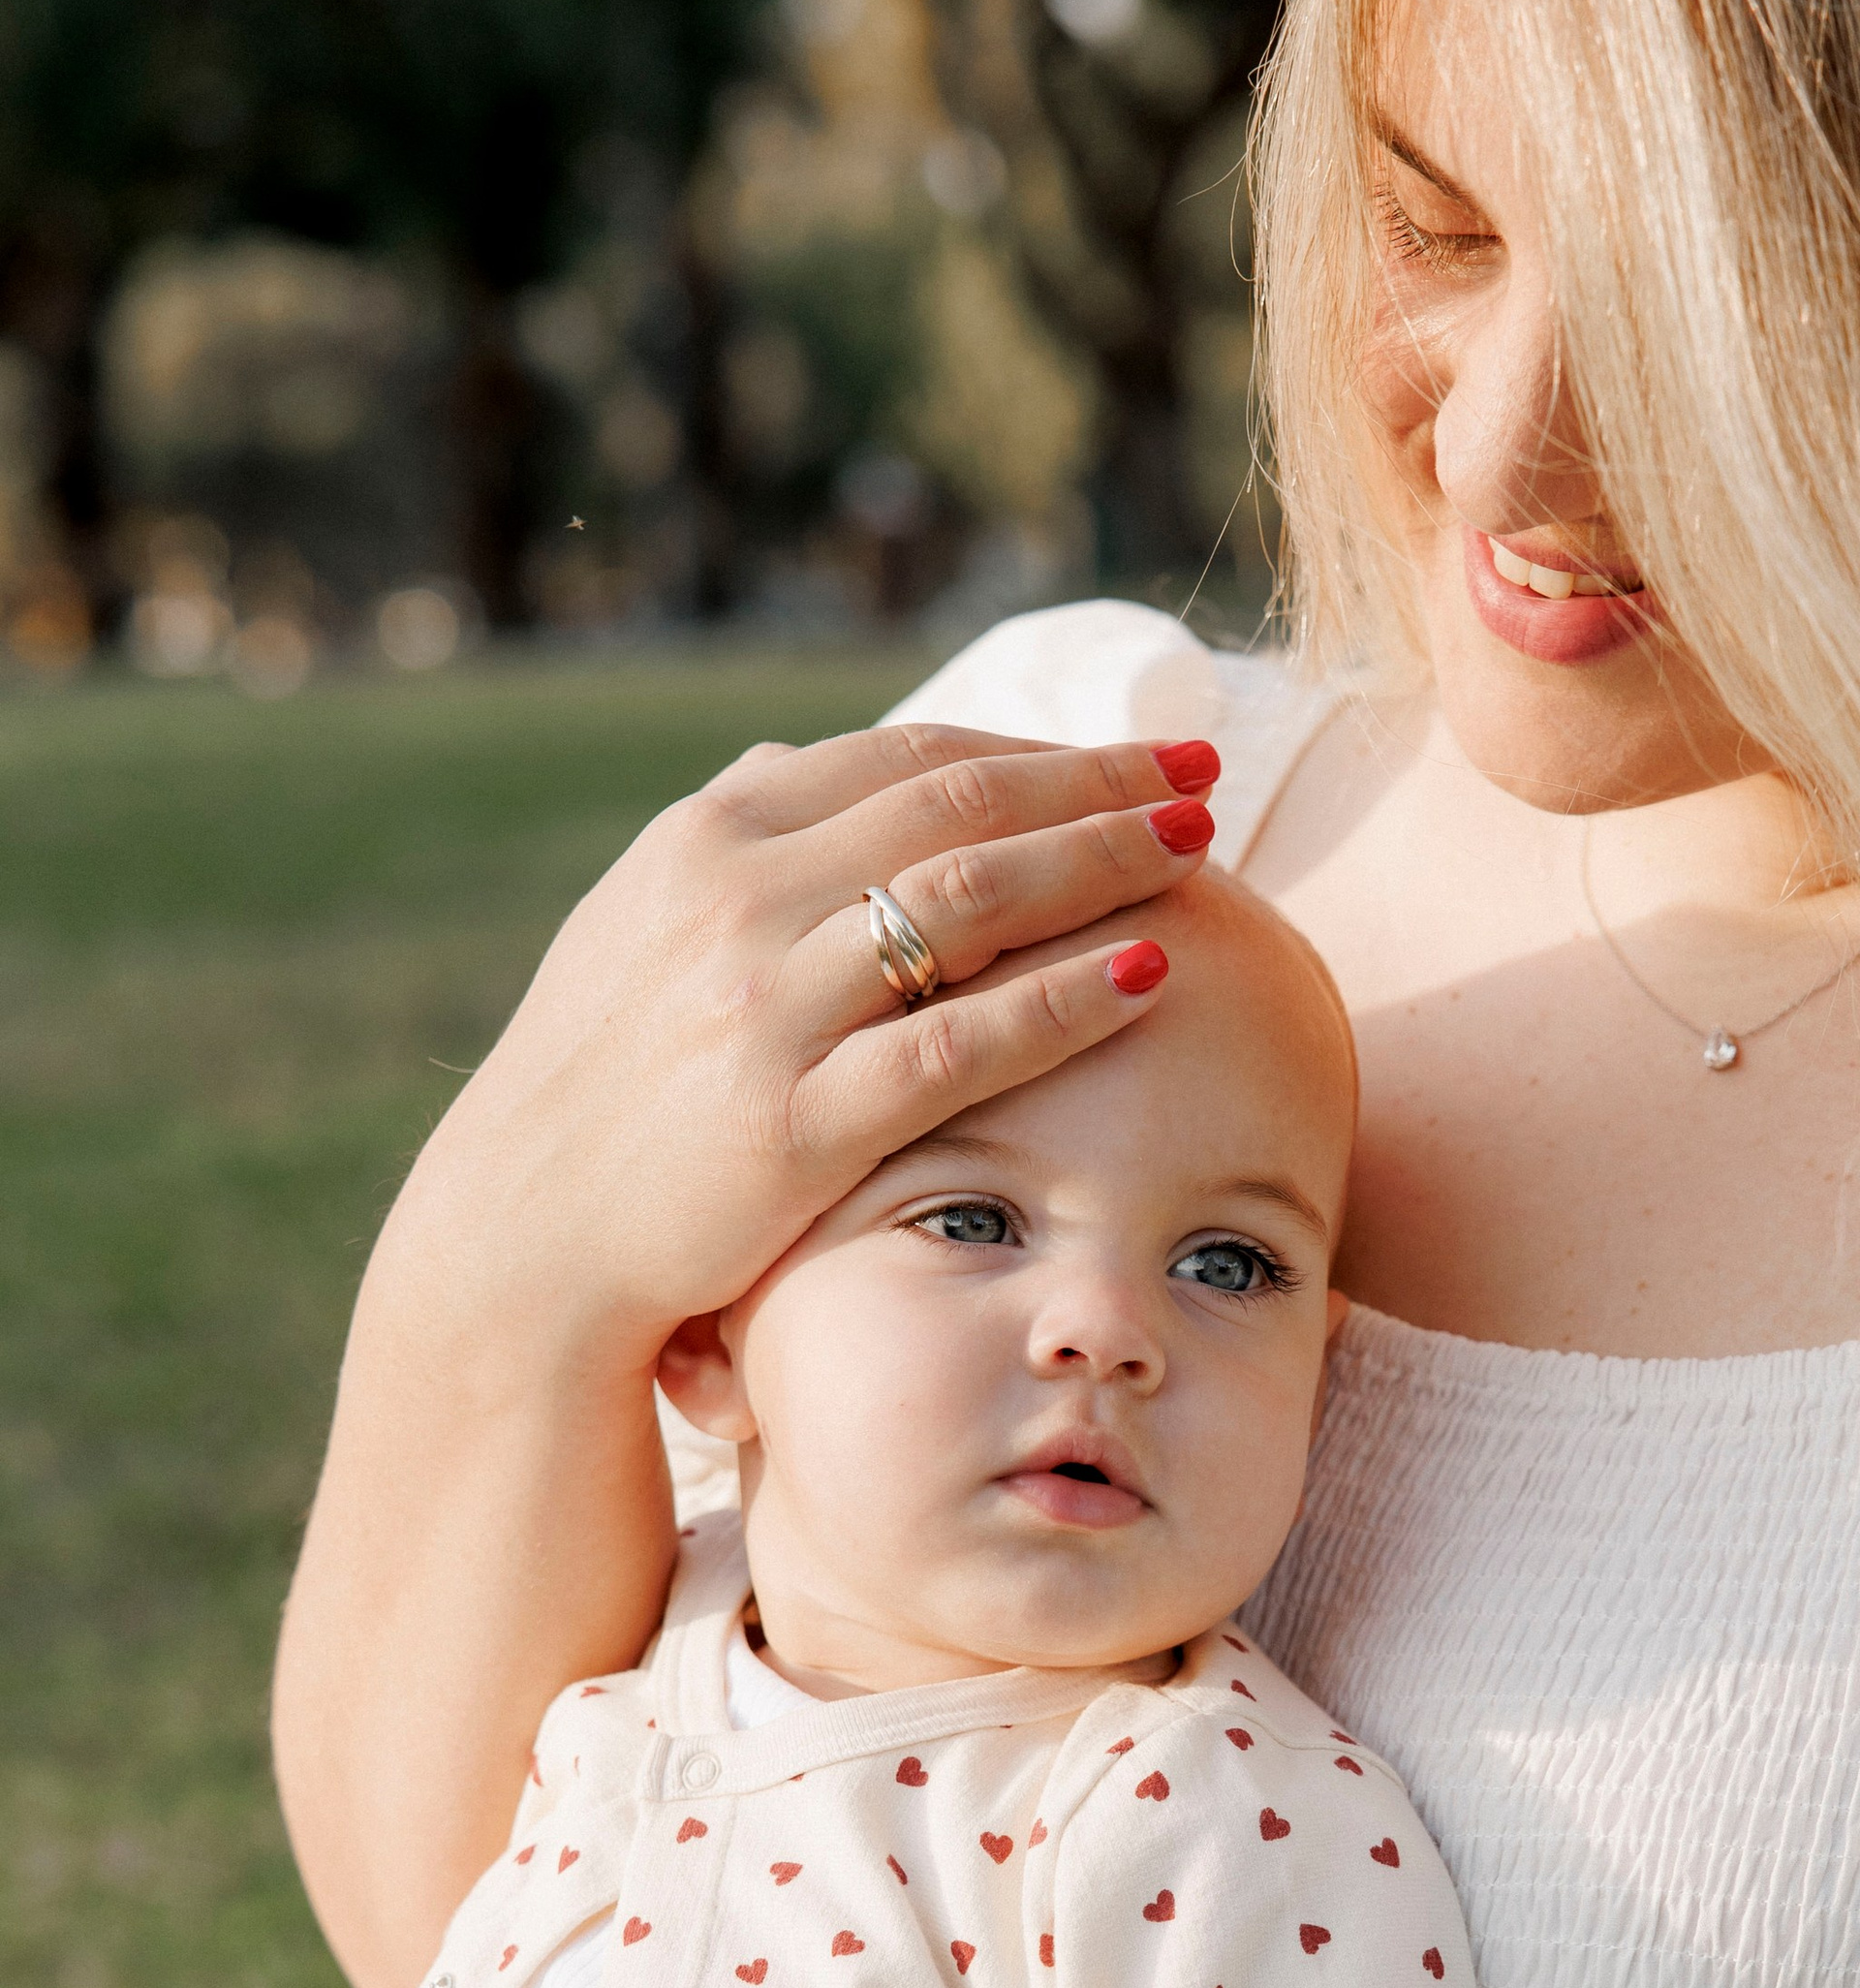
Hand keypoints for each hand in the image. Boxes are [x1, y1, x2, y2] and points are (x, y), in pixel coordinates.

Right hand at [274, 719, 1215, 1987]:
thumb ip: (754, 851)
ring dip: (1100, 863)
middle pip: (957, 809)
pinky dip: (1067, 997)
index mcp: (707, 839)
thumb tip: (854, 770)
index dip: (1037, 745)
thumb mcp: (652, 933)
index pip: (906, 759)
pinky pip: (962, 1042)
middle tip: (1204, 773)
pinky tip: (1152, 972)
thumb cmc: (609, 1091)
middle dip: (1095, 784)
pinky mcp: (795, 1121)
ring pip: (970, 904)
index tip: (1136, 744)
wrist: (527, 1243)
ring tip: (1198, 849)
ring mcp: (763, 1011)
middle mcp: (733, 901)